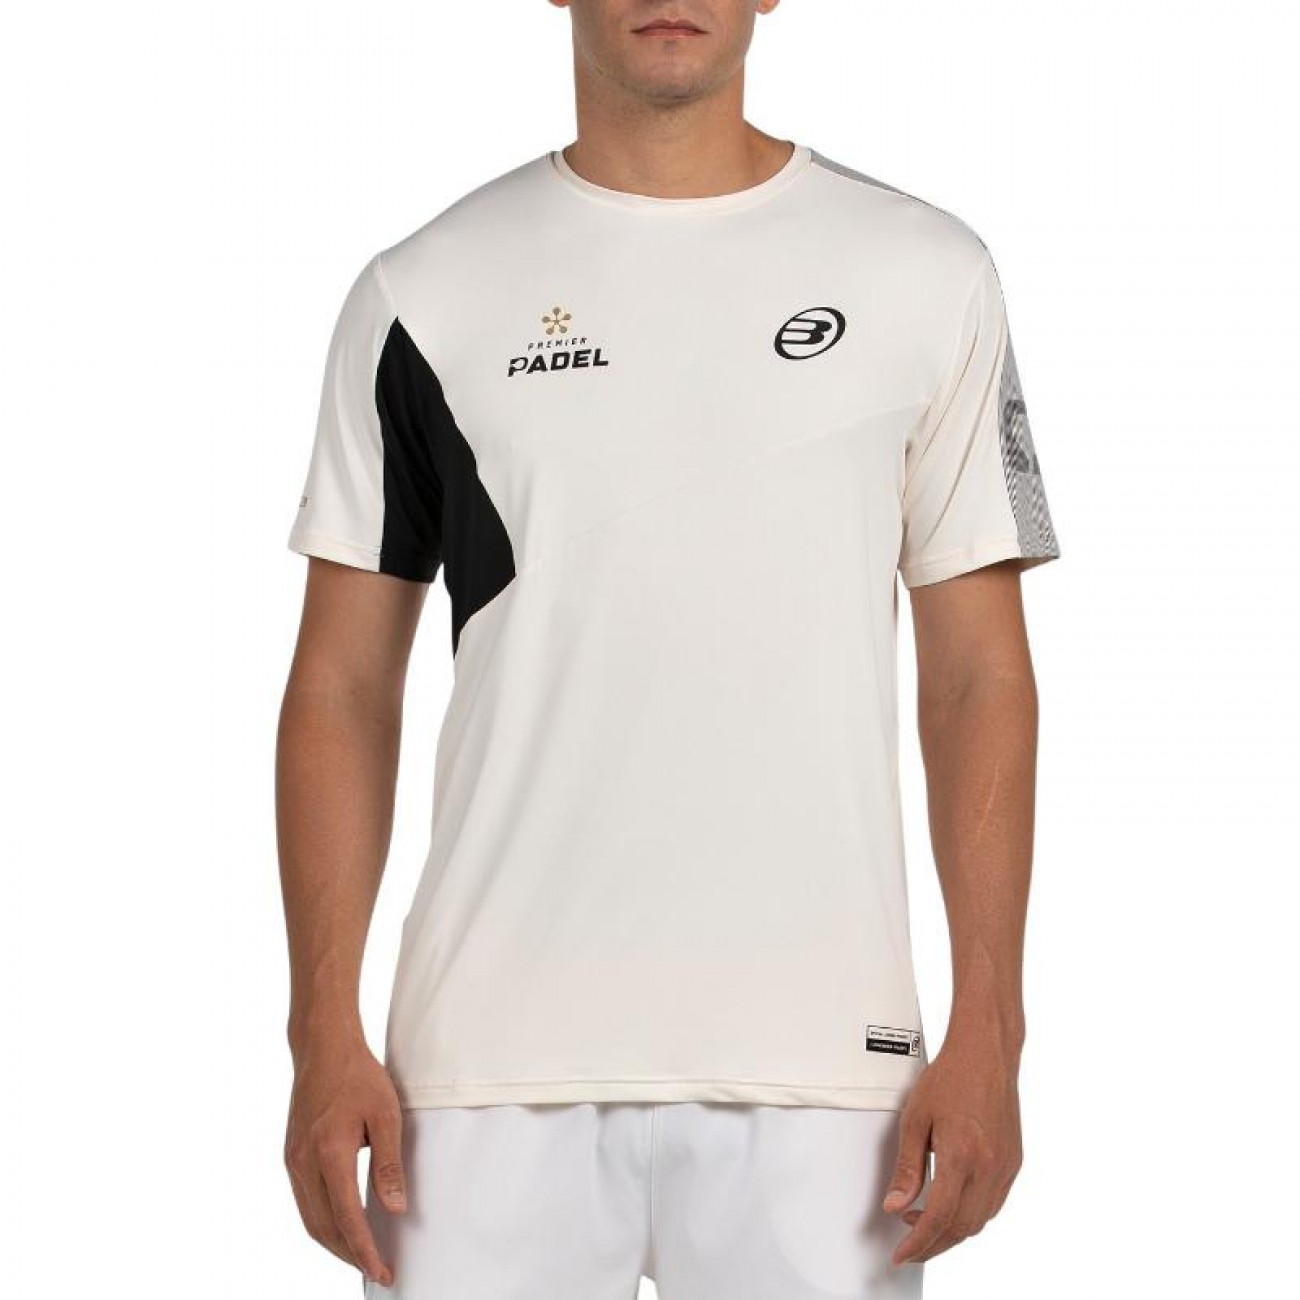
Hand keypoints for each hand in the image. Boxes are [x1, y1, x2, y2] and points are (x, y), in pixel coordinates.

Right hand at [284, 1032, 407, 1286]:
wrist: (322, 1048)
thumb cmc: (358, 1075)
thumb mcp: (385, 1114)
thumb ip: (390, 1163)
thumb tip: (395, 1208)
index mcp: (329, 1153)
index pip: (347, 1218)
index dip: (365, 1251)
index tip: (382, 1271)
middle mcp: (303, 1163)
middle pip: (323, 1228)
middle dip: (350, 1254)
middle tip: (376, 1269)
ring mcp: (292, 1161)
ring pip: (310, 1219)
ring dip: (334, 1242)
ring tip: (362, 1254)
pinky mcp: (291, 1156)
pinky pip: (304, 1202)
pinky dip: (323, 1222)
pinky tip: (341, 1224)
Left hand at [882, 1029, 1023, 1265]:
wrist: (986, 1054)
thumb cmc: (951, 1077)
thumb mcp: (915, 1119)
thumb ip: (907, 1167)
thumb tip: (896, 1204)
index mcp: (962, 1156)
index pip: (939, 1218)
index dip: (918, 1243)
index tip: (902, 1253)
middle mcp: (989, 1167)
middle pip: (962, 1228)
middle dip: (934, 1245)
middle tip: (910, 1246)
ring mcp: (1006, 1167)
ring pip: (980, 1220)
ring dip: (952, 1232)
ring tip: (924, 1224)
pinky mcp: (1014, 1163)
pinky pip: (993, 1204)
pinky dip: (971, 1215)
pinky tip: (952, 1206)